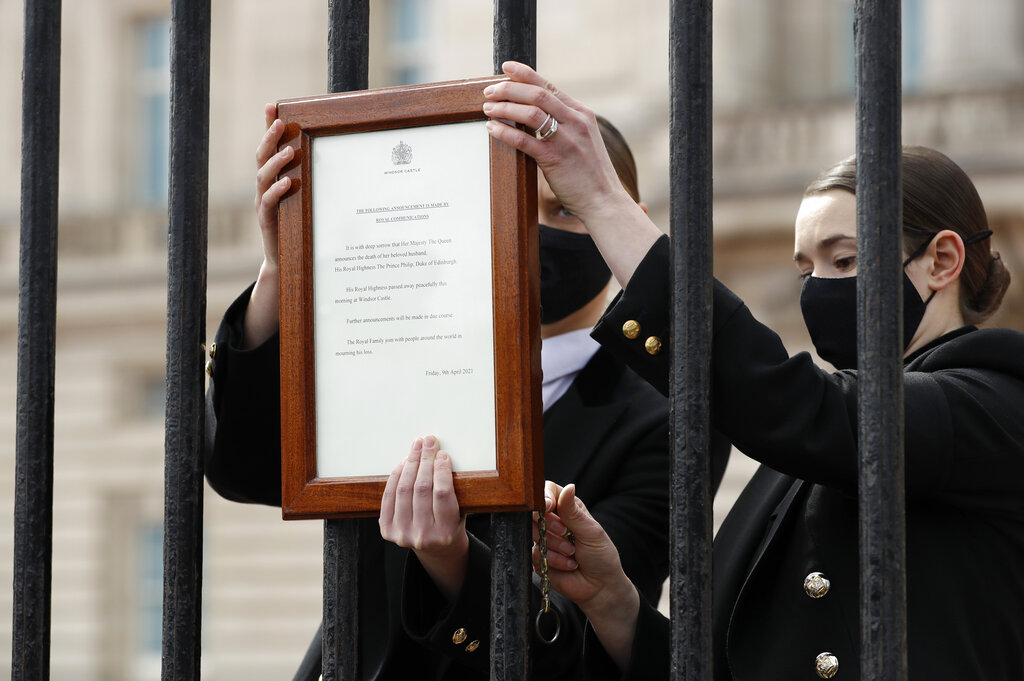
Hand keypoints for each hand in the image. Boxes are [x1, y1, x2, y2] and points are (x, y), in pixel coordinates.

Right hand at [243, 103, 293, 347]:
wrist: (286, 259)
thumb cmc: (297, 224)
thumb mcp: (302, 197)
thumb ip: (307, 176)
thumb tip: (326, 154)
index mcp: (272, 178)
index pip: (268, 147)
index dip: (267, 126)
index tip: (273, 106)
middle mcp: (265, 187)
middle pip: (261, 158)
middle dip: (269, 138)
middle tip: (280, 123)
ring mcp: (263, 203)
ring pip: (262, 178)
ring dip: (274, 163)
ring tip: (288, 152)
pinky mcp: (267, 221)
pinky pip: (268, 204)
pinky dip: (276, 192)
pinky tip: (288, 183)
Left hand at [379, 436, 468, 600]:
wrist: (434, 550)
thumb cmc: (449, 525)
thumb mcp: (459, 513)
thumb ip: (452, 491)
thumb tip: (440, 456)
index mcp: (446, 532)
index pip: (442, 493)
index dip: (441, 470)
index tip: (442, 454)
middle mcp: (423, 536)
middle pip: (421, 488)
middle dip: (425, 460)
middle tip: (428, 442)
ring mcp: (402, 534)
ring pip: (404, 490)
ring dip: (410, 464)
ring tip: (416, 448)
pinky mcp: (387, 530)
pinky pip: (389, 497)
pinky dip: (395, 477)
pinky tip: (403, 463)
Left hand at [482, 63, 626, 223]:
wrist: (604, 200)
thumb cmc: (590, 174)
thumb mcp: (583, 140)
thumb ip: (565, 124)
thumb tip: (537, 115)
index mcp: (582, 113)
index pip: (549, 86)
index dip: (525, 74)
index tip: (506, 68)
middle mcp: (575, 121)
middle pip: (537, 94)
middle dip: (510, 88)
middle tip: (490, 91)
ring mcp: (566, 139)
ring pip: (529, 113)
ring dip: (505, 108)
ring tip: (488, 108)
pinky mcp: (555, 159)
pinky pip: (524, 140)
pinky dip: (505, 131)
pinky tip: (492, 128)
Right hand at [533, 481, 639, 668]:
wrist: (600, 588)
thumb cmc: (601, 556)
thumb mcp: (591, 531)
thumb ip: (574, 512)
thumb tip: (569, 486)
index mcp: (567, 509)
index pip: (547, 493)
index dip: (543, 498)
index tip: (547, 507)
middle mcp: (553, 522)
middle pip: (534, 513)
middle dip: (550, 525)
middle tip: (566, 534)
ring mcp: (545, 540)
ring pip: (534, 534)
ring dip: (555, 546)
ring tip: (573, 553)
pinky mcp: (539, 559)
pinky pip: (535, 555)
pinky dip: (554, 561)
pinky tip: (568, 565)